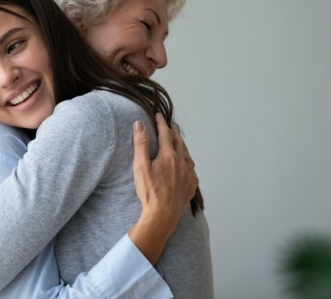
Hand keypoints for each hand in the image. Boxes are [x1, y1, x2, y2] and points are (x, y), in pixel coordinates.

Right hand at [129, 112, 198, 263]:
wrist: (162, 215)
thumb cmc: (149, 191)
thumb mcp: (140, 166)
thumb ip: (140, 144)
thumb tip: (139, 124)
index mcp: (169, 155)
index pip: (166, 133)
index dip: (161, 123)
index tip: (158, 115)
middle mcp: (182, 162)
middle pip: (179, 142)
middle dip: (173, 132)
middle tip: (168, 127)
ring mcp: (189, 174)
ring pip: (187, 155)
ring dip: (181, 146)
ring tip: (177, 143)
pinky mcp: (191, 185)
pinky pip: (191, 169)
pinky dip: (187, 162)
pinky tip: (184, 165)